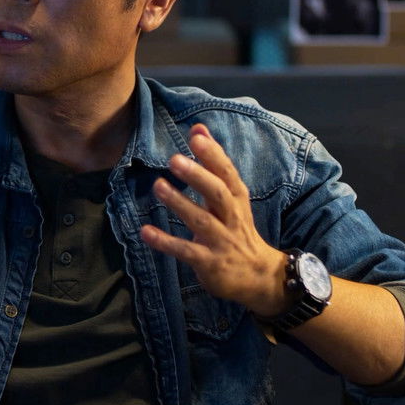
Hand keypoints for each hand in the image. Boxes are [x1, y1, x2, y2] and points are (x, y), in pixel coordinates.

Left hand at [139, 123, 288, 316]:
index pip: (227, 173)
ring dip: (179, 203)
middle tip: (174, 159)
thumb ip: (213, 163)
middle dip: (198, 176)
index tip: (196, 135)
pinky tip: (145, 232)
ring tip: (158, 185)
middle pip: (218, 194)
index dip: (213, 154)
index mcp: (237, 199)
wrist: (259, 277)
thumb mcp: (230, 196)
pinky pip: (186, 251)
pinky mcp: (209, 263)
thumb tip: (198, 127)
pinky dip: (165, 242)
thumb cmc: (237, 228)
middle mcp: (232, 217)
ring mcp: (221, 241)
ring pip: (201, 221)